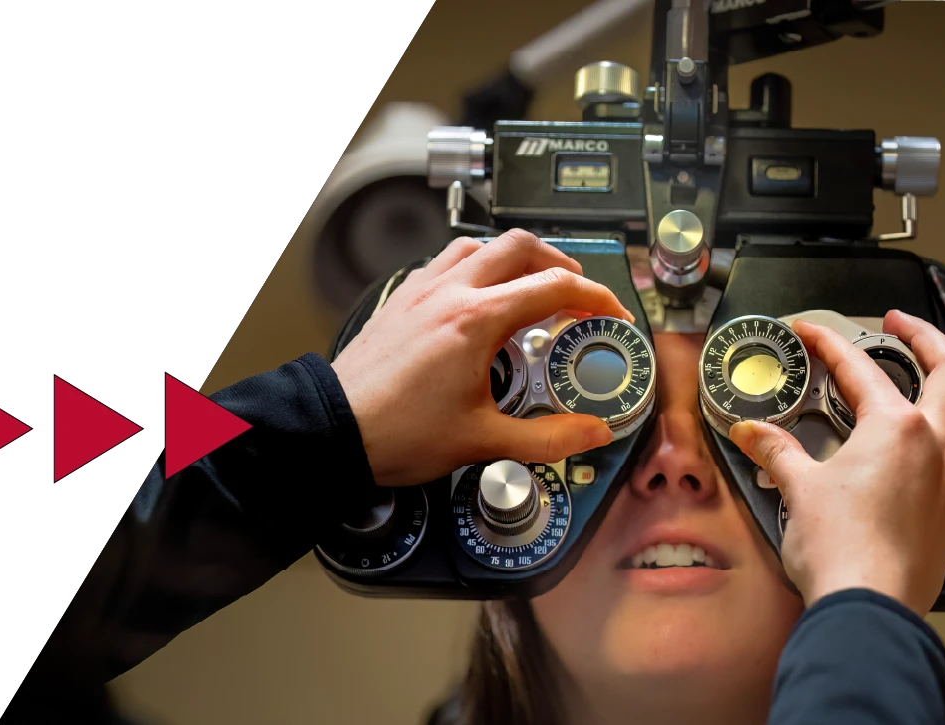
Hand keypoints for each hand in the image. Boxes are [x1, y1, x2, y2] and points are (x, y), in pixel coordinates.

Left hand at [331, 229, 635, 486]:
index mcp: (476, 320)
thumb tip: (591, 433)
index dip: (596, 297)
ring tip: (530, 284)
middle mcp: (449, 292)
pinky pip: (445, 262)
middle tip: (577, 291)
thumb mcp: (483, 441)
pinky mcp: (400, 300)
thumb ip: (548, 437)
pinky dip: (474, 267)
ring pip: (478, 246)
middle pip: (520, 247)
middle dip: (559, 263)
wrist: (333, 430)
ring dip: (513, 257)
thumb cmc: (395, 432)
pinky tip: (476, 296)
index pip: (554, 287)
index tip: (611, 313)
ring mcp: (421, 291)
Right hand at [728, 310, 944, 615]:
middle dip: (927, 339)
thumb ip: (776, 451)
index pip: (858, 368)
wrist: (866, 603)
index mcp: (894, 428)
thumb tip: (751, 432)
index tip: (809, 331)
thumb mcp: (796, 487)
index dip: (828, 343)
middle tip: (899, 326)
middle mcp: (937, 445)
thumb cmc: (836, 546)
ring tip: (943, 382)